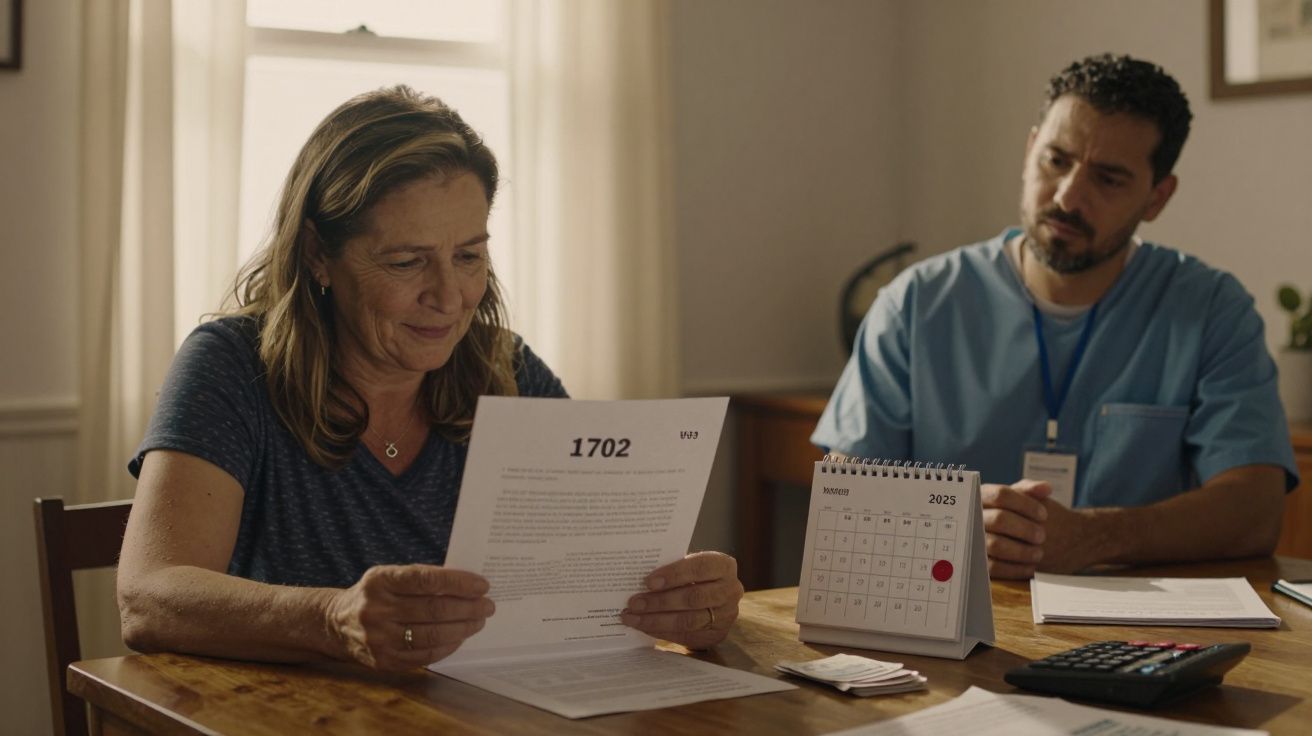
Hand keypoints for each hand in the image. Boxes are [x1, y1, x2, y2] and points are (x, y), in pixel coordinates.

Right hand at [325, 564, 493, 670]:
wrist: (337, 624)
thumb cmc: (376, 595)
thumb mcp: (389, 577)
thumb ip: (422, 579)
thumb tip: (468, 587)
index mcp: (379, 581)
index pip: (425, 580)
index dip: (458, 582)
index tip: (482, 585)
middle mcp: (376, 610)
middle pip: (433, 609)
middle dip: (468, 607)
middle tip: (488, 605)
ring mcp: (378, 638)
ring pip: (432, 635)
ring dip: (463, 628)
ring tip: (478, 621)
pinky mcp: (383, 660)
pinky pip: (425, 655)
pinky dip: (448, 646)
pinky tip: (460, 637)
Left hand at [620, 552, 743, 648]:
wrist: (715, 599)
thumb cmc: (695, 576)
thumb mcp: (690, 566)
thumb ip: (672, 569)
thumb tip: (637, 578)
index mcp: (724, 566)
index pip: (699, 568)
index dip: (674, 574)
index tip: (648, 581)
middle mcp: (730, 590)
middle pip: (693, 598)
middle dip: (660, 602)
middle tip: (634, 603)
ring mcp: (726, 615)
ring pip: (689, 620)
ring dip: (657, 620)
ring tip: (633, 618)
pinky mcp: (718, 634)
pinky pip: (686, 635)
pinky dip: (662, 632)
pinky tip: (644, 627)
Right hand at [981, 479, 1050, 578]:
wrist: (1019, 537)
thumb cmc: (1021, 513)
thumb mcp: (1024, 497)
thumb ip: (1033, 490)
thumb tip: (1045, 488)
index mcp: (983, 496)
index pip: (1001, 495)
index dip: (1025, 505)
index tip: (1044, 515)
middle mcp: (974, 516)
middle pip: (999, 519)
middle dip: (1026, 529)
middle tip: (1042, 536)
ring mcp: (973, 540)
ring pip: (995, 545)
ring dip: (1022, 551)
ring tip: (1038, 553)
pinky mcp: (978, 562)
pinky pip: (994, 567)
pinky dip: (1015, 569)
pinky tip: (1031, 567)